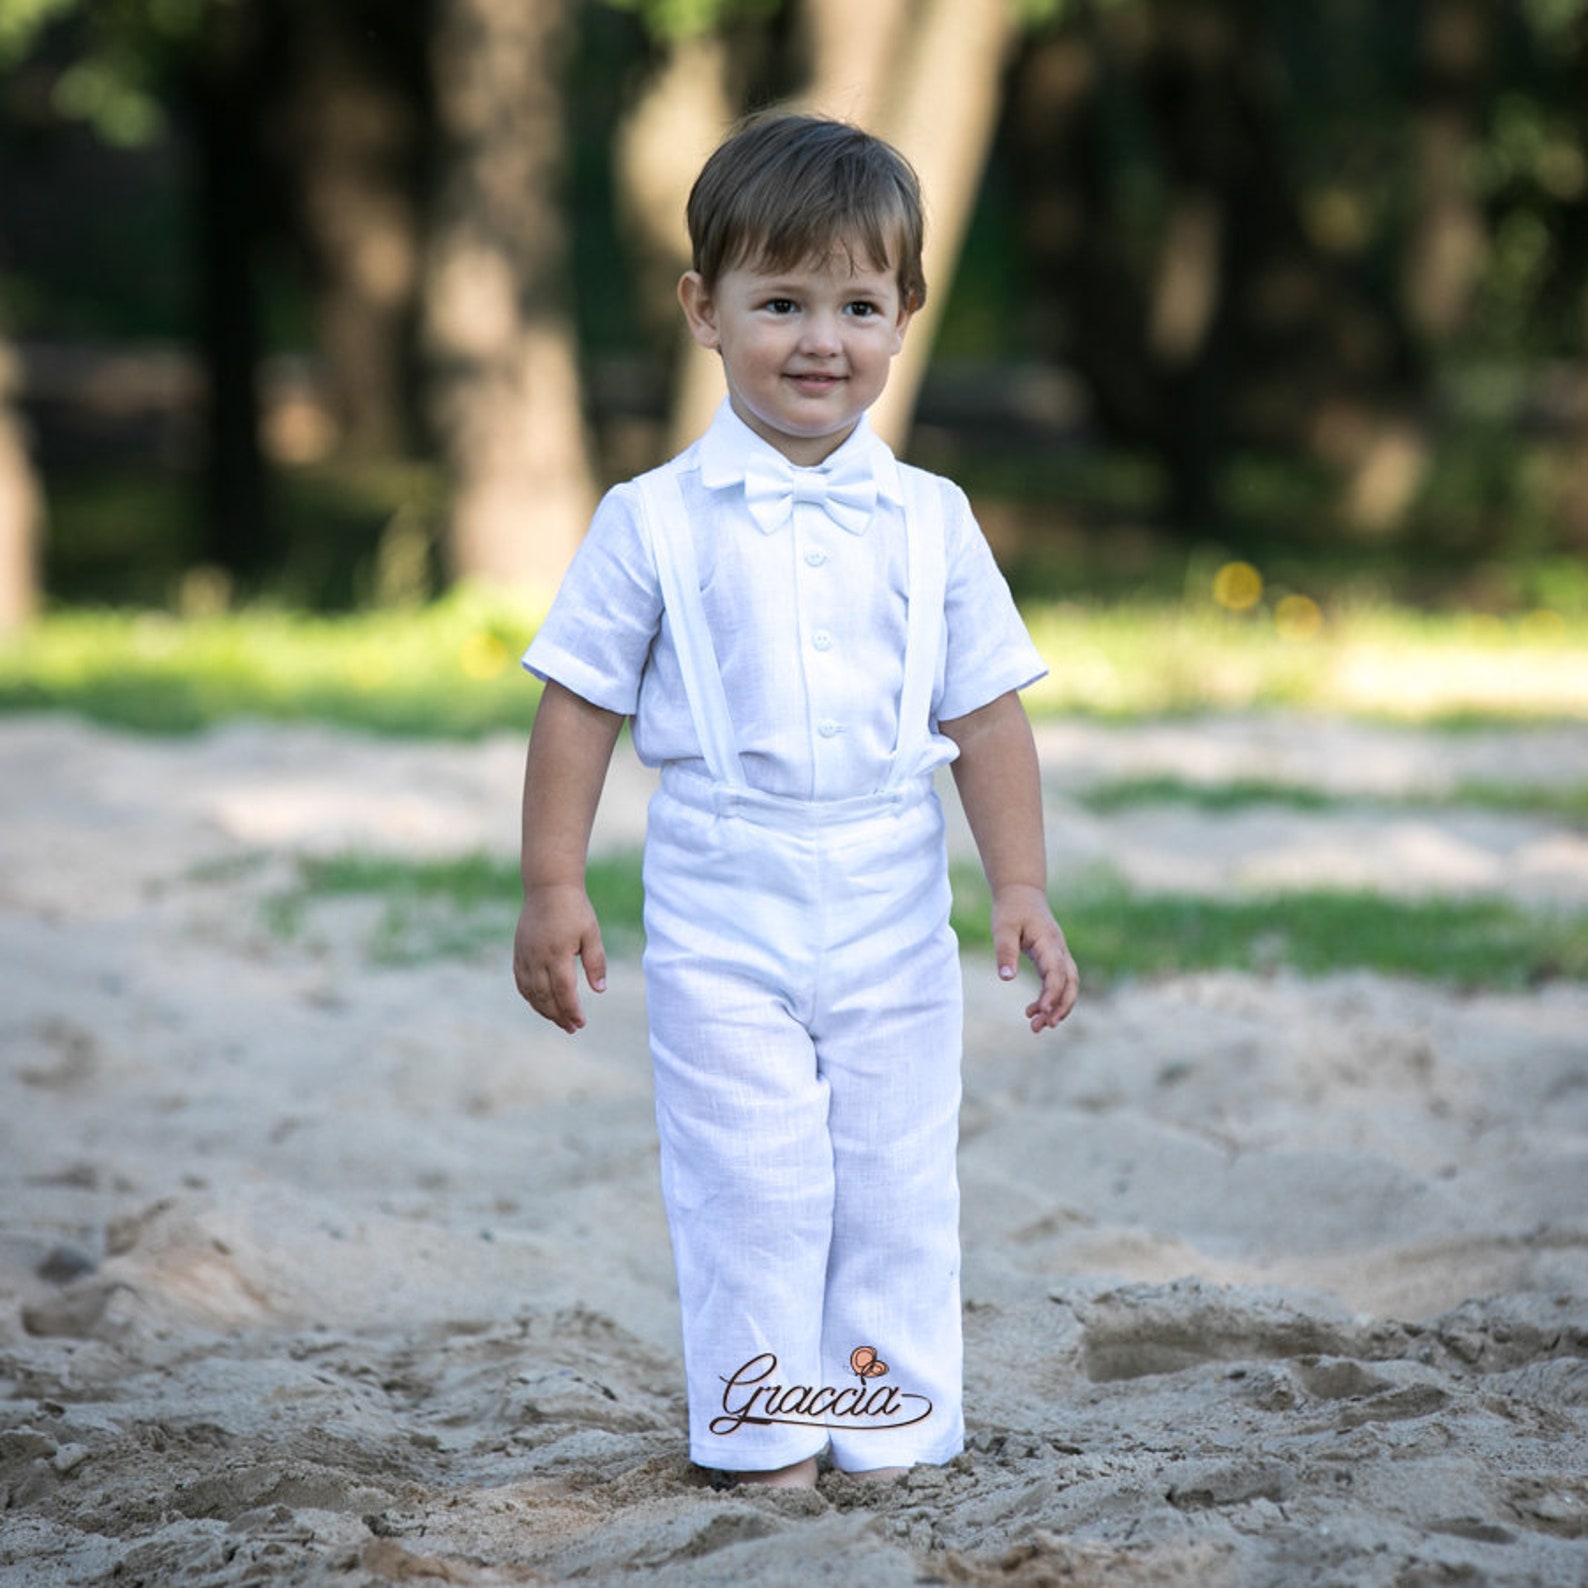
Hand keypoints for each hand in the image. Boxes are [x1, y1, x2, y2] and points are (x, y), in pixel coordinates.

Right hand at [513, 883, 607, 1032]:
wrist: (548, 887)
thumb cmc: (574, 909)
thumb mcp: (591, 933)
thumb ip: (595, 962)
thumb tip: (599, 990)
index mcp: (557, 954)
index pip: (563, 991)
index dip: (571, 1011)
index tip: (580, 1023)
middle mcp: (537, 958)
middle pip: (545, 997)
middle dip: (558, 1016)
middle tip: (571, 1028)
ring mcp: (525, 956)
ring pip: (531, 993)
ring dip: (543, 1010)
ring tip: (558, 1020)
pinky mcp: (519, 952)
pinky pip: (521, 982)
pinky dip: (530, 996)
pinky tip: (540, 1003)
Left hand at [991, 884, 1078, 1032]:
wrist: (1021, 892)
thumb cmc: (1011, 909)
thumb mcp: (1003, 928)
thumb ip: (1005, 952)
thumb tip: (1006, 978)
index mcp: (1048, 942)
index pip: (1056, 973)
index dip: (1051, 994)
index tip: (1041, 1011)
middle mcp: (1059, 950)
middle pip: (1070, 983)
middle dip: (1060, 1007)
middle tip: (1043, 1026)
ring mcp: (1059, 953)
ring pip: (1068, 985)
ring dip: (1058, 1006)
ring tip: (1038, 1025)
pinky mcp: (1054, 957)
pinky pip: (1060, 981)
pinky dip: (1052, 998)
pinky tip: (1035, 1009)